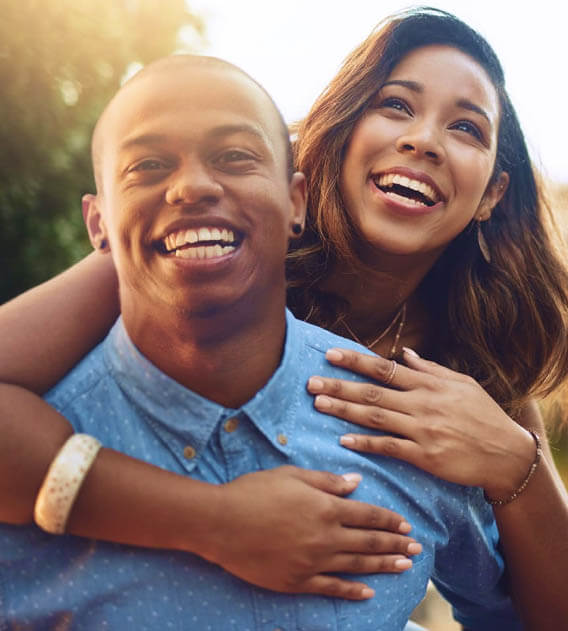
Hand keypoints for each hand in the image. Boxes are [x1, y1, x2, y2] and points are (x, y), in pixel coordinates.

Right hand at [208, 465, 420, 599]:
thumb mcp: (291, 476)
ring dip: (383, 566)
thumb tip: (356, 483)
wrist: (221, 523)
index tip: (405, 523)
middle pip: (368, 542)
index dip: (388, 519)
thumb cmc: (254, 492)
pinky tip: (368, 592)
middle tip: (416, 548)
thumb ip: (326, 481)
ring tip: (405, 567)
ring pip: (357, 566)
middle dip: (395, 544)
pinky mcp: (297, 581)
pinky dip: (352, 591)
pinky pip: (331, 588)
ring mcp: (312, 563)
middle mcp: (325, 537)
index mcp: (325, 507)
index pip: (366, 515)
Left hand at [307, 348, 535, 499]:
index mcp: (429, 385)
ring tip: (319, 404)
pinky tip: (345, 440)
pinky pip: (389, 447)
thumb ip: (430, 369)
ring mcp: (422, 430)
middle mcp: (422, 404)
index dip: (356, 361)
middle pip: (373, 392)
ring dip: (345, 410)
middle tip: (311, 382)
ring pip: (376, 417)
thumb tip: (405, 354)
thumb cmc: (483, 415)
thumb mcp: (462, 384)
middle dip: (339, 386)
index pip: (385, 369)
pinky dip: (366, 443)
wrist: (506, 454)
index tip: (331, 354)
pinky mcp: (425, 456)